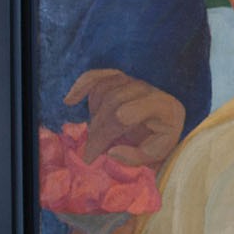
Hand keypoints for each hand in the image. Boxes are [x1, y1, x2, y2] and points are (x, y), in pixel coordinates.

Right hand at [66, 69, 183, 166]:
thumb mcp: (156, 156)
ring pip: (103, 90)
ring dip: (93, 114)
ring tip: (96, 135)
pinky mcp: (121, 78)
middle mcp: (149, 90)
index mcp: (164, 107)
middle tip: (89, 153)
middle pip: (111, 102)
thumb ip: (135, 157)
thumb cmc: (159, 142)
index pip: (124, 115)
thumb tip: (111, 151)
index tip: (91, 157)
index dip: (103, 136)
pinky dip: (82, 86)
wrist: (163, 128)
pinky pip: (97, 77)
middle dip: (96, 130)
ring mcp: (134, 82)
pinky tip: (69, 101)